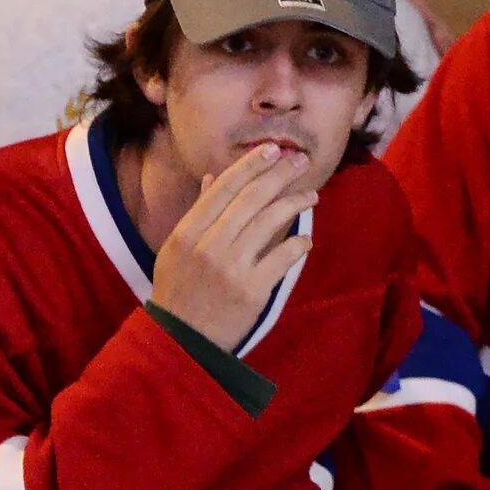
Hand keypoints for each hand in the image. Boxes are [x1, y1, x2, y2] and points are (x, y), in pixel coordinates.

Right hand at [149, 143, 319, 351]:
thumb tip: (212, 177)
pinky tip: (306, 239)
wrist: (182, 340)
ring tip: (312, 195)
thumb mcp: (178, 249)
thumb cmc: (180, 290)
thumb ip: (198, 212)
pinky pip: (283, 258)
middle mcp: (207, 246)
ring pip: (269, 223)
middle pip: (250, 199)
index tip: (272, 150)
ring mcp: (231, 268)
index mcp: (187, 233)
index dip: (250, 166)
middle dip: (279, 175)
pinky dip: (298, 244)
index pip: (222, 189)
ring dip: (295, 203)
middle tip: (301, 161)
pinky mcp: (253, 291)